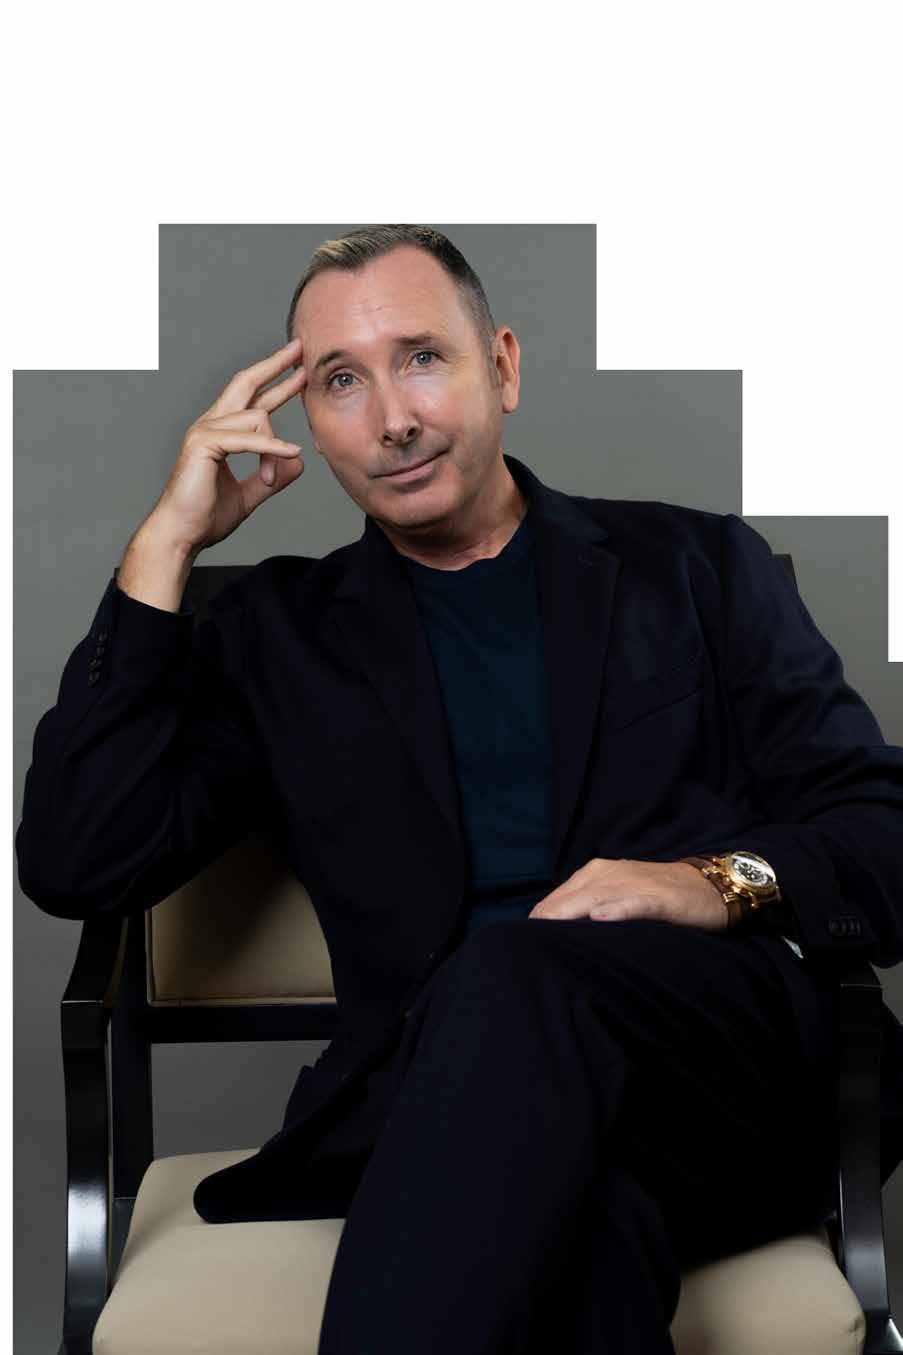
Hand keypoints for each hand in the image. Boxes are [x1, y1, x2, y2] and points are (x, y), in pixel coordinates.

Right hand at [147, 337, 308, 556]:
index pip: (250, 397)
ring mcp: (204, 431)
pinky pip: (249, 439)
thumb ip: (273, 476)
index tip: (297, 368)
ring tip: (271, 479)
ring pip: (257, 418)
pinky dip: (272, 449)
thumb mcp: (250, 494)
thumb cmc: (205, 517)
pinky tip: (290, 454)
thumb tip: (298, 462)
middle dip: (275, 364)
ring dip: (274, 450)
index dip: (274, 380)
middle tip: (300, 349)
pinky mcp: (204, 444)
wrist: (181, 535)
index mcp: (218, 432)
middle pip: (246, 383)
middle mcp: (209, 425)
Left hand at [527, 857, 728, 930]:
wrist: (708, 885)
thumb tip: (553, 930)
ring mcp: (634, 884)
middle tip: (527, 949)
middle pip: (568, 899)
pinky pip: (633, 903)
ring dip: (572, 915)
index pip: (556, 899)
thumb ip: (588, 906)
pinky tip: (601, 918)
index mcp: (596, 873)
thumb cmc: (658, 893)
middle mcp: (609, 873)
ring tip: (549, 934)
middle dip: (548, 921)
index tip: (525, 945)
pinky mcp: (659, 897)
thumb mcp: (617, 894)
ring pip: (594, 899)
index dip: (541, 922)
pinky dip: (617, 910)